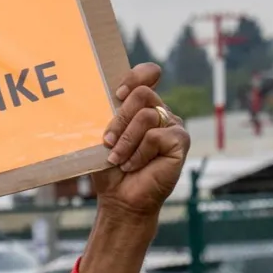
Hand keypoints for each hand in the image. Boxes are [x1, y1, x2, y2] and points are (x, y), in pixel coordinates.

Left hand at [90, 63, 189, 219]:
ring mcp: (172, 126)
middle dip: (120, 118)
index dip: (135, 76)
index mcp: (142, 106)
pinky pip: (155, 136)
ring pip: (146, 116)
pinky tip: (133, 165)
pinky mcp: (180, 141)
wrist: (120, 198)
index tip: (117, 94)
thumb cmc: (110, 168)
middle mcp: (160, 112)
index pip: (148, 74)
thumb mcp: (102, 137)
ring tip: (117, 158)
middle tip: (107, 140)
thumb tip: (91, 95)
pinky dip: (139, 153)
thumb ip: (106, 115)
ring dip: (125, 140)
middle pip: (142, 93)